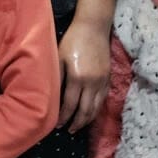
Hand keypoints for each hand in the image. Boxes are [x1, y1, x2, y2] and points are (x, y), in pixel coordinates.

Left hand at [57, 18, 111, 132]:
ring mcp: (102, 81)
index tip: (57, 125)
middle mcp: (92, 83)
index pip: (70, 105)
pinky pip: (103, 99)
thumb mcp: (59, 57)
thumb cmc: (72, 40)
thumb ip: (56, 78)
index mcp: (78, 78)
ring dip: (87, 119)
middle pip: (85, 111)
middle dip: (76, 123)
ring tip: (79, 126)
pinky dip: (96, 109)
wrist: (93, 27)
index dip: (63, 117)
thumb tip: (49, 97)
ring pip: (96, 107)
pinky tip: (90, 112)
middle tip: (68, 130)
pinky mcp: (108, 78)